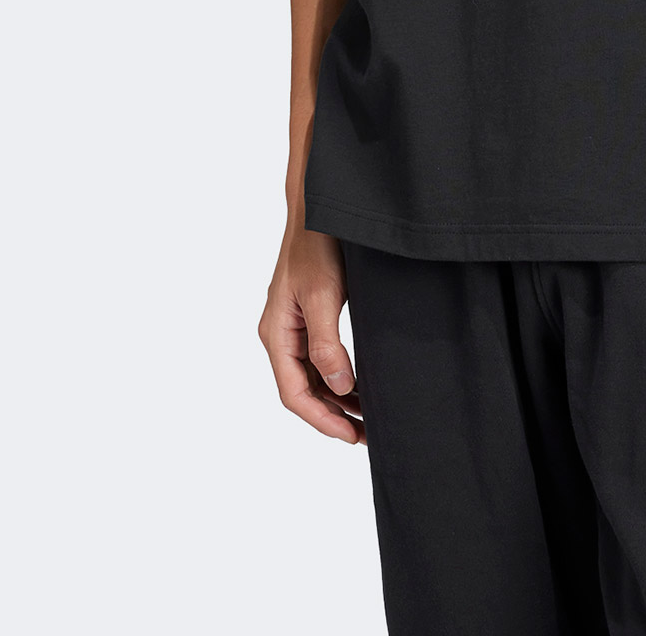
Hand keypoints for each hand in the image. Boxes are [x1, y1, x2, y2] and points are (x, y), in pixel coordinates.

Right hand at [259, 225, 363, 442]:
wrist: (320, 207)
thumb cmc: (318, 245)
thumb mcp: (323, 295)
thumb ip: (326, 344)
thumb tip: (338, 387)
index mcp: (276, 333)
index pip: (294, 393)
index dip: (322, 419)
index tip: (351, 437)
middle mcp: (281, 334)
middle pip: (303, 389)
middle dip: (333, 415)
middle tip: (367, 435)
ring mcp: (294, 325)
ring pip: (313, 376)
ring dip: (338, 399)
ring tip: (369, 418)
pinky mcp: (310, 315)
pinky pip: (320, 357)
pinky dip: (339, 376)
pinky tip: (361, 385)